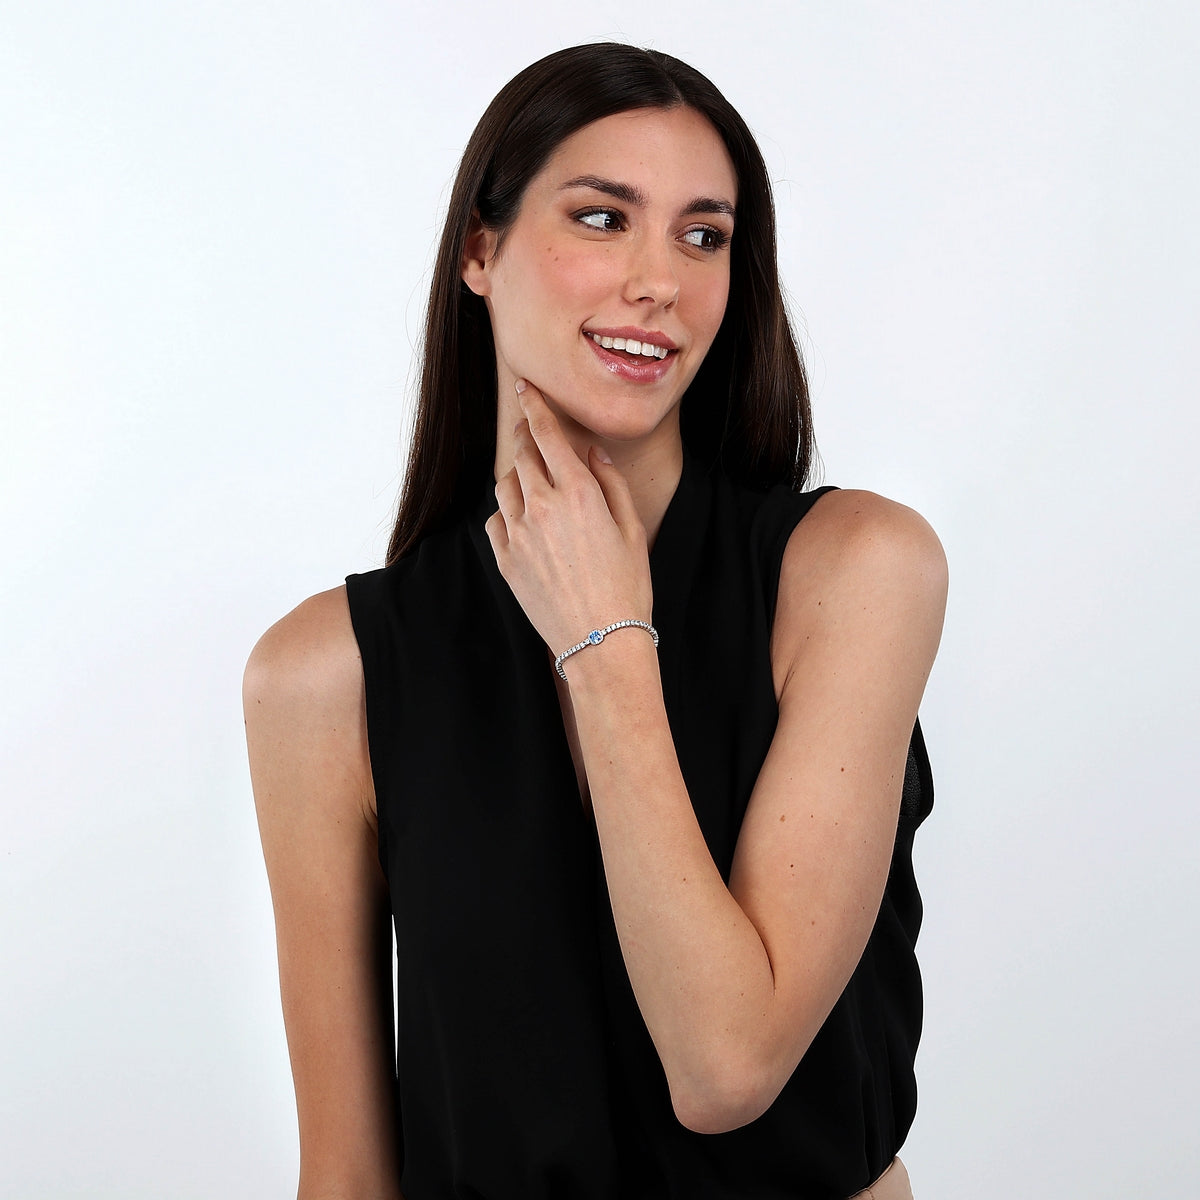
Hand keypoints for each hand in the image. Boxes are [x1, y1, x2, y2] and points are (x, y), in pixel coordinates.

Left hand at [484, 380, 652, 661]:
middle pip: (522, 455)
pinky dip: (508, 512)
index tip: (525, 389)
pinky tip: (527, 521)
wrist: (601, 642)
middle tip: (532, 432)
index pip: (547, 434)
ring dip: (518, 476)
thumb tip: (591, 453)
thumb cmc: (626, 587)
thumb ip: (610, 483)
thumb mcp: (630, 529)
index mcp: (578, 493)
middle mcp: (542, 507)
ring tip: (536, 484)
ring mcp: (518, 535)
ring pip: (505, 485)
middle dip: (526, 437)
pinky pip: (497, 521)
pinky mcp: (505, 560)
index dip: (534, 406)